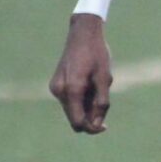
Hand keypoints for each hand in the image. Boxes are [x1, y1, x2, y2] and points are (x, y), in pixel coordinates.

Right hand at [49, 14, 112, 132]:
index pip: (78, 122)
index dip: (91, 128)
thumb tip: (98, 125)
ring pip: (72, 110)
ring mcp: (55, 88)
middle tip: (104, 103)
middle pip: (74, 118)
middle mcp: (59, 91)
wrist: (82, 33)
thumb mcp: (105, 78)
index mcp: (72, 89)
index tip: (104, 126)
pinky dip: (80, 99)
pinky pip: (69, 100)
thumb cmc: (97, 53)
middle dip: (89, 117)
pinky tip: (90, 83)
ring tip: (97, 87)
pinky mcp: (56, 84)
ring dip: (86, 107)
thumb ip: (102, 102)